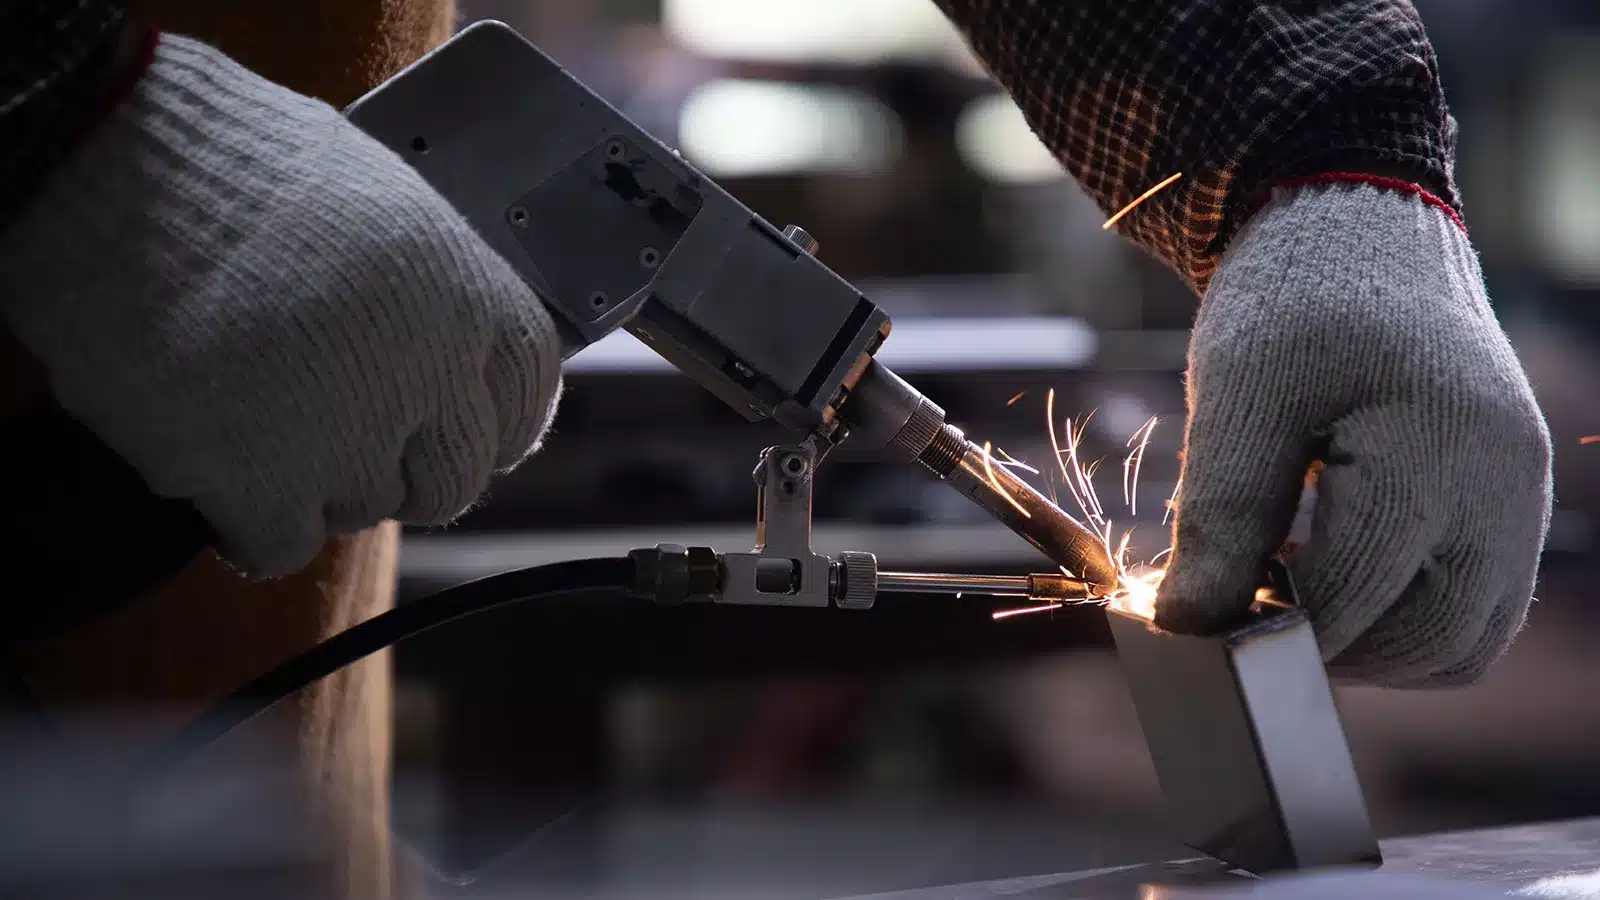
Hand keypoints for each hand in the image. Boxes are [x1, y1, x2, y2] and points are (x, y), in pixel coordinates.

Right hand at [0, 34, 562, 576]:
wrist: (119, 174)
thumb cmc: (234, 161)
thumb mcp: (375, 197)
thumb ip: (424, 281)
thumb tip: (439, 333)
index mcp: (465, 295)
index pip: (529, 389)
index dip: (502, 418)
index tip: (480, 431)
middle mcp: (427, 376)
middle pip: (457, 475)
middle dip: (415, 468)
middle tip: (359, 442)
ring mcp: (350, 440)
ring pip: (370, 509)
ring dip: (326, 483)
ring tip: (266, 422)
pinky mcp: (262, 487)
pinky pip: (286, 546)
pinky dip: (256, 524)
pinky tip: (225, 478)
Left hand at [1154, 180, 1551, 686]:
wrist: (1357, 231)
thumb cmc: (1294, 299)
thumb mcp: (1238, 395)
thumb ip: (1220, 515)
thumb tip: (1187, 624)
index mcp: (1439, 447)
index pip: (1358, 595)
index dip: (1270, 623)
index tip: (1201, 615)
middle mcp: (1504, 485)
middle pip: (1432, 642)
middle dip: (1332, 650)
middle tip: (1249, 613)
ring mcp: (1518, 498)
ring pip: (1462, 641)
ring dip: (1374, 647)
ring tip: (1291, 596)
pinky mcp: (1508, 504)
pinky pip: (1472, 607)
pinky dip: (1403, 618)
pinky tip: (1334, 579)